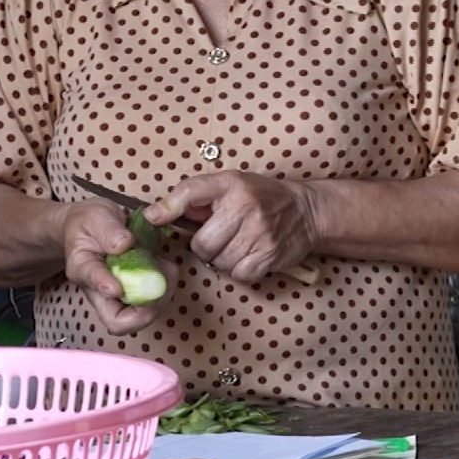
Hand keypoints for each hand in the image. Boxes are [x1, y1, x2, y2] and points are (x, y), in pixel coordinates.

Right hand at [58, 201, 169, 335]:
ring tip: (165, 269)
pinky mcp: (133, 295)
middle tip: (159, 283)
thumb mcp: (96, 215)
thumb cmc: (89, 222)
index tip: (116, 287)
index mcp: (83, 268)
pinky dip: (165, 290)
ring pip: (139, 318)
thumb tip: (123, 244)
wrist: (89, 229)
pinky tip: (165, 268)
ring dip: (160, 299)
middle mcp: (98, 290)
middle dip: (145, 310)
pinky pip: (152, 305)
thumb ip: (108, 229)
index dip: (105, 287)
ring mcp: (117, 297)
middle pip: (118, 322)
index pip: (92, 284)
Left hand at [150, 172, 318, 283]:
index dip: (169, 207)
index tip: (152, 218)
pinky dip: (240, 270)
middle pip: (202, 244)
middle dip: (206, 244)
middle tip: (220, 235)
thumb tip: (154, 214)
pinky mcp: (270, 257)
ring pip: (219, 262)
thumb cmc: (260, 196)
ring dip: (223, 258)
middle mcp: (246, 208)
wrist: (305, 211)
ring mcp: (260, 235)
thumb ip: (193, 195)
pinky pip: (239, 275)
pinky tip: (248, 255)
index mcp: (232, 185)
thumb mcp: (229, 183)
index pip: (191, 192)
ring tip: (237, 244)